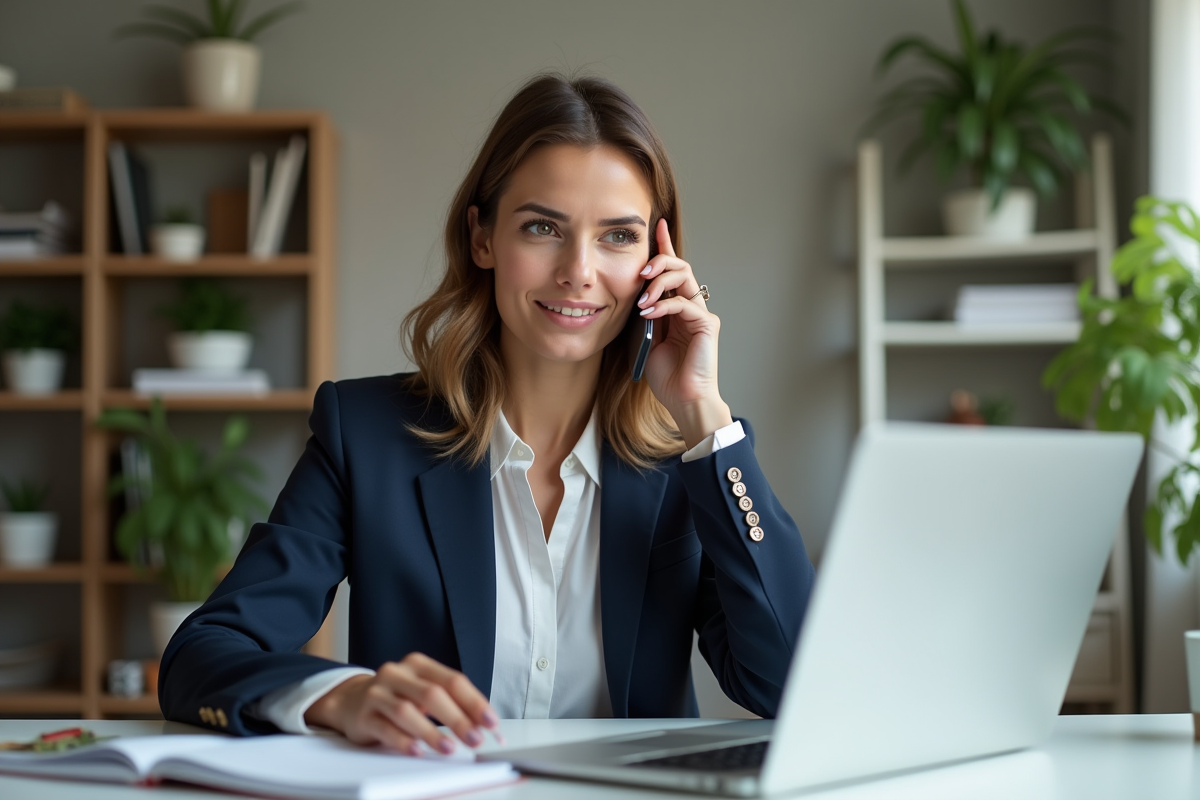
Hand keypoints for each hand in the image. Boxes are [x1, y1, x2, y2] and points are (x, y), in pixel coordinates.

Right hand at [304, 652, 499, 755]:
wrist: (350, 701)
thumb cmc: (396, 697)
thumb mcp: (423, 692)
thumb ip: (451, 703)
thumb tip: (483, 725)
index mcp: (418, 665)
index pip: (453, 680)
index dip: (474, 702)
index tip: (491, 723)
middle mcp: (397, 673)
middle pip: (433, 694)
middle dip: (458, 719)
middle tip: (475, 739)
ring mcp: (378, 693)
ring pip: (407, 710)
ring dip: (431, 732)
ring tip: (449, 748)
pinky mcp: (363, 715)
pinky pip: (385, 728)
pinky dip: (403, 741)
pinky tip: (417, 751)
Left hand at [637, 219, 733, 447]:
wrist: (684, 401)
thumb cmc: (667, 376)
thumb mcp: (646, 339)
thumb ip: (645, 315)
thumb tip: (633, 294)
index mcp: (678, 308)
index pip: (672, 270)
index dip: (665, 247)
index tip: (656, 226)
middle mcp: (693, 306)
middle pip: (680, 265)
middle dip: (659, 260)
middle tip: (639, 273)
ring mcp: (702, 315)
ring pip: (685, 277)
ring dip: (660, 281)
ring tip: (642, 297)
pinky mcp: (707, 325)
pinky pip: (684, 303)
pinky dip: (664, 305)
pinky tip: (648, 314)